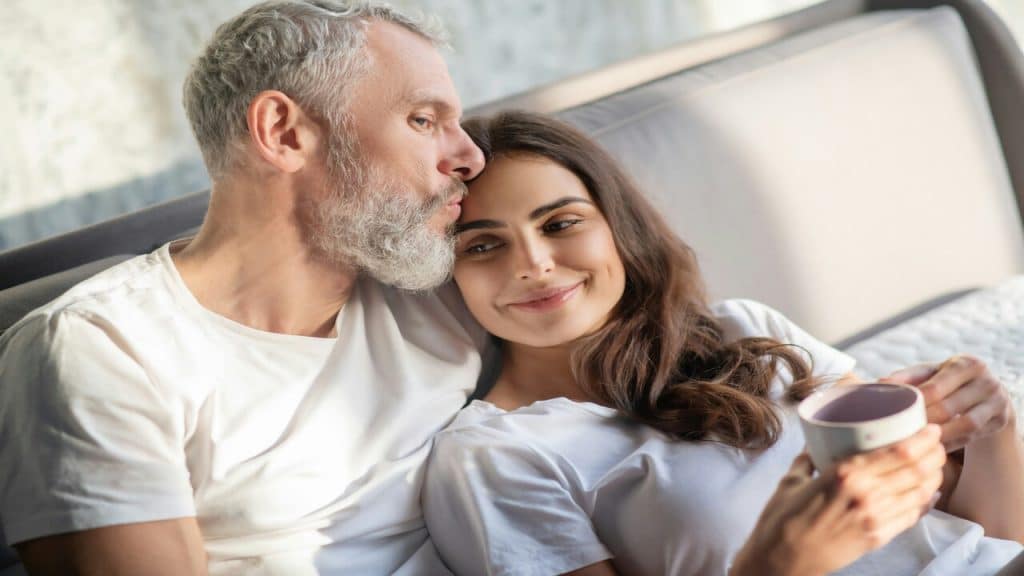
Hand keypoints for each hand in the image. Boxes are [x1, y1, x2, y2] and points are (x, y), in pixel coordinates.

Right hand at [731, 425, 944, 575]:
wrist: (782, 561)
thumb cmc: (781, 519)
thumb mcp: (792, 480)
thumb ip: (809, 458)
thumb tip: (815, 441)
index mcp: (844, 473)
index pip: (898, 452)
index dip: (922, 439)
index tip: (932, 429)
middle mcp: (866, 494)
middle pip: (916, 470)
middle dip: (934, 455)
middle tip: (937, 445)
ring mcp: (875, 518)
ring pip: (920, 493)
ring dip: (934, 477)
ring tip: (936, 466)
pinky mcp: (878, 538)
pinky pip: (911, 516)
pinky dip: (924, 502)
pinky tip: (927, 493)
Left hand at [882, 355, 1013, 451]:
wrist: (987, 392)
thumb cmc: (948, 381)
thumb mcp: (931, 374)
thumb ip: (908, 377)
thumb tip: (880, 383)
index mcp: (965, 364)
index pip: (934, 388)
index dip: (915, 405)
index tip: (895, 417)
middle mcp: (986, 380)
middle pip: (949, 407)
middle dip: (925, 422)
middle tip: (903, 435)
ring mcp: (997, 401)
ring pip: (966, 424)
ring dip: (941, 436)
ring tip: (918, 443)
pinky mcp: (1001, 420)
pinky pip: (974, 436)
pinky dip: (953, 443)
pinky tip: (935, 449)